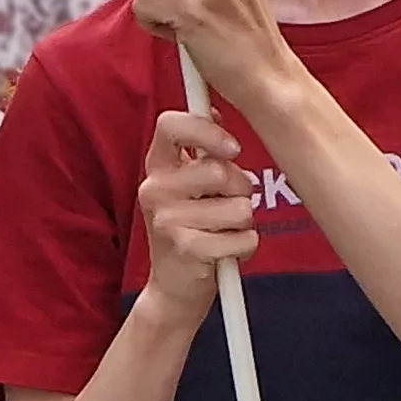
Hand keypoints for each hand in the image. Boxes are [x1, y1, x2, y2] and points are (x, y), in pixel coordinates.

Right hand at [135, 109, 255, 313]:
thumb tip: (218, 113)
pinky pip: (244, 238)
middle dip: (240, 189)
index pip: (170, 125)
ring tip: (225, 231)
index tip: (232, 148)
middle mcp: (154, 189)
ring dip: (244, 221)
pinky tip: (227, 251)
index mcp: (157, 167)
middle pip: (219, 170)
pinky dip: (246, 246)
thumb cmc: (193, 228)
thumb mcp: (192, 186)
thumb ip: (204, 152)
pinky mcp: (186, 250)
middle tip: (230, 205)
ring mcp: (167, 221)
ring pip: (239, 207)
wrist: (175, 287)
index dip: (206, 130)